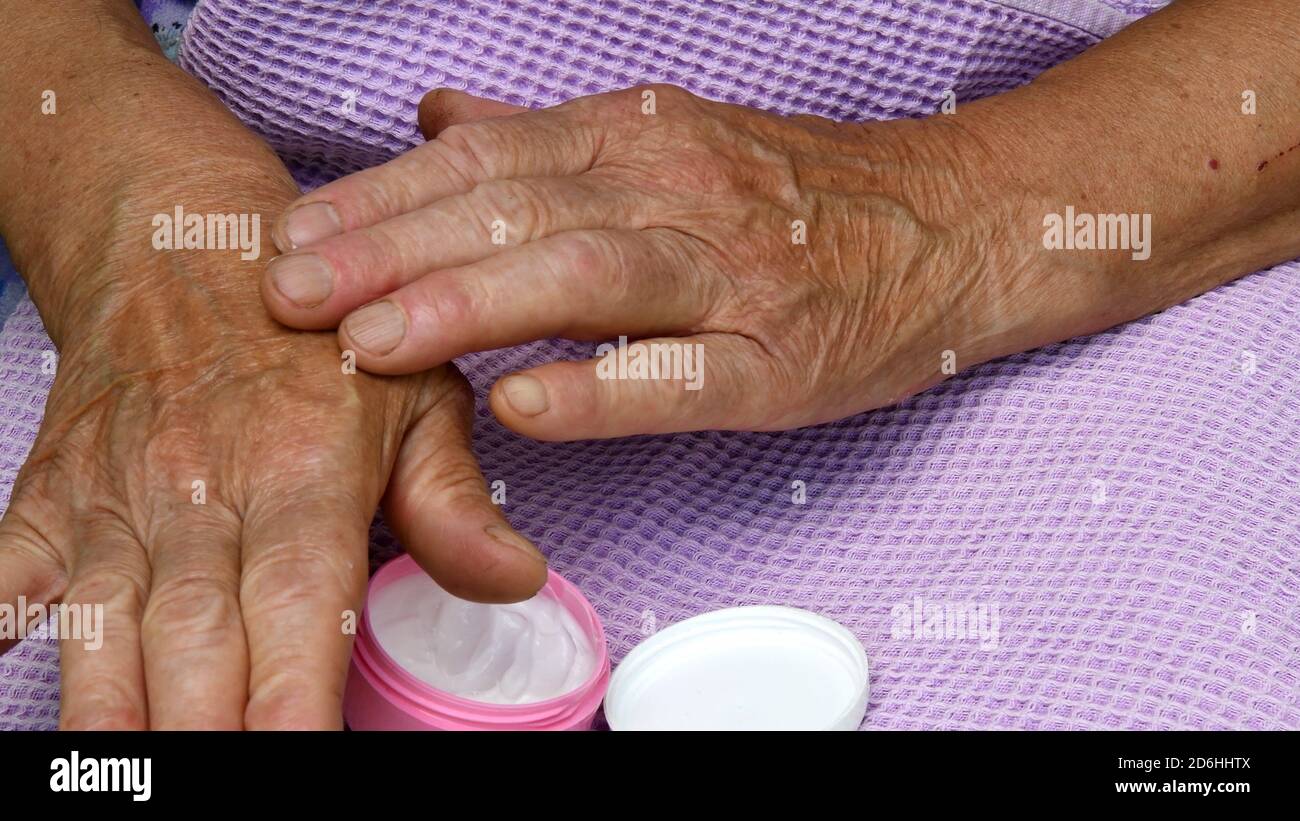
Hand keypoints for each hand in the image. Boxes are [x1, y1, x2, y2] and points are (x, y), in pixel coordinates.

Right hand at [0, 169, 546, 728]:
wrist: (187, 245)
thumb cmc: (318, 335)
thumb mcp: (416, 397)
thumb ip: (454, 501)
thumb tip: (516, 578)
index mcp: (304, 479)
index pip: (299, 612)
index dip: (294, 700)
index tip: (295, 755)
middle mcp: (204, 496)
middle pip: (195, 645)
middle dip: (202, 732)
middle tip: (212, 789)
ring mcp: (119, 497)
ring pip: (103, 623)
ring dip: (108, 708)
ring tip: (115, 777)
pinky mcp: (54, 491)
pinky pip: (10, 560)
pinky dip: (1, 605)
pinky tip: (4, 644)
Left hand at [262, 86, 1034, 437]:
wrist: (952, 222)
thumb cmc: (799, 192)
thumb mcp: (671, 139)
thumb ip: (548, 138)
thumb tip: (438, 118)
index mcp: (637, 137)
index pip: (484, 162)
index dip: (378, 200)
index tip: (288, 239)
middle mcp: (676, 189)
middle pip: (516, 213)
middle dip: (390, 252)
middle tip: (286, 295)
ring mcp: (732, 276)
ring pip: (588, 276)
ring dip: (474, 306)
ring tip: (372, 344)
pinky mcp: (781, 360)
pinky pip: (685, 374)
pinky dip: (605, 386)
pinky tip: (526, 405)